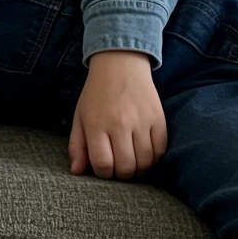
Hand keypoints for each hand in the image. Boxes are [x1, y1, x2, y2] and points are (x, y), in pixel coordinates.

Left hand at [69, 53, 167, 180]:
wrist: (121, 64)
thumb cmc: (97, 93)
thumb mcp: (80, 116)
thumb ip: (77, 146)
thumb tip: (77, 171)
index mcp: (96, 124)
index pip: (103, 164)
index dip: (103, 173)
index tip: (104, 167)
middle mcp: (119, 123)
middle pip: (125, 167)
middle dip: (121, 174)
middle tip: (119, 166)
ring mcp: (141, 121)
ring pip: (145, 162)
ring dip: (138, 169)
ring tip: (132, 161)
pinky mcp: (158, 118)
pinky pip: (160, 150)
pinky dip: (153, 158)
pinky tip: (145, 153)